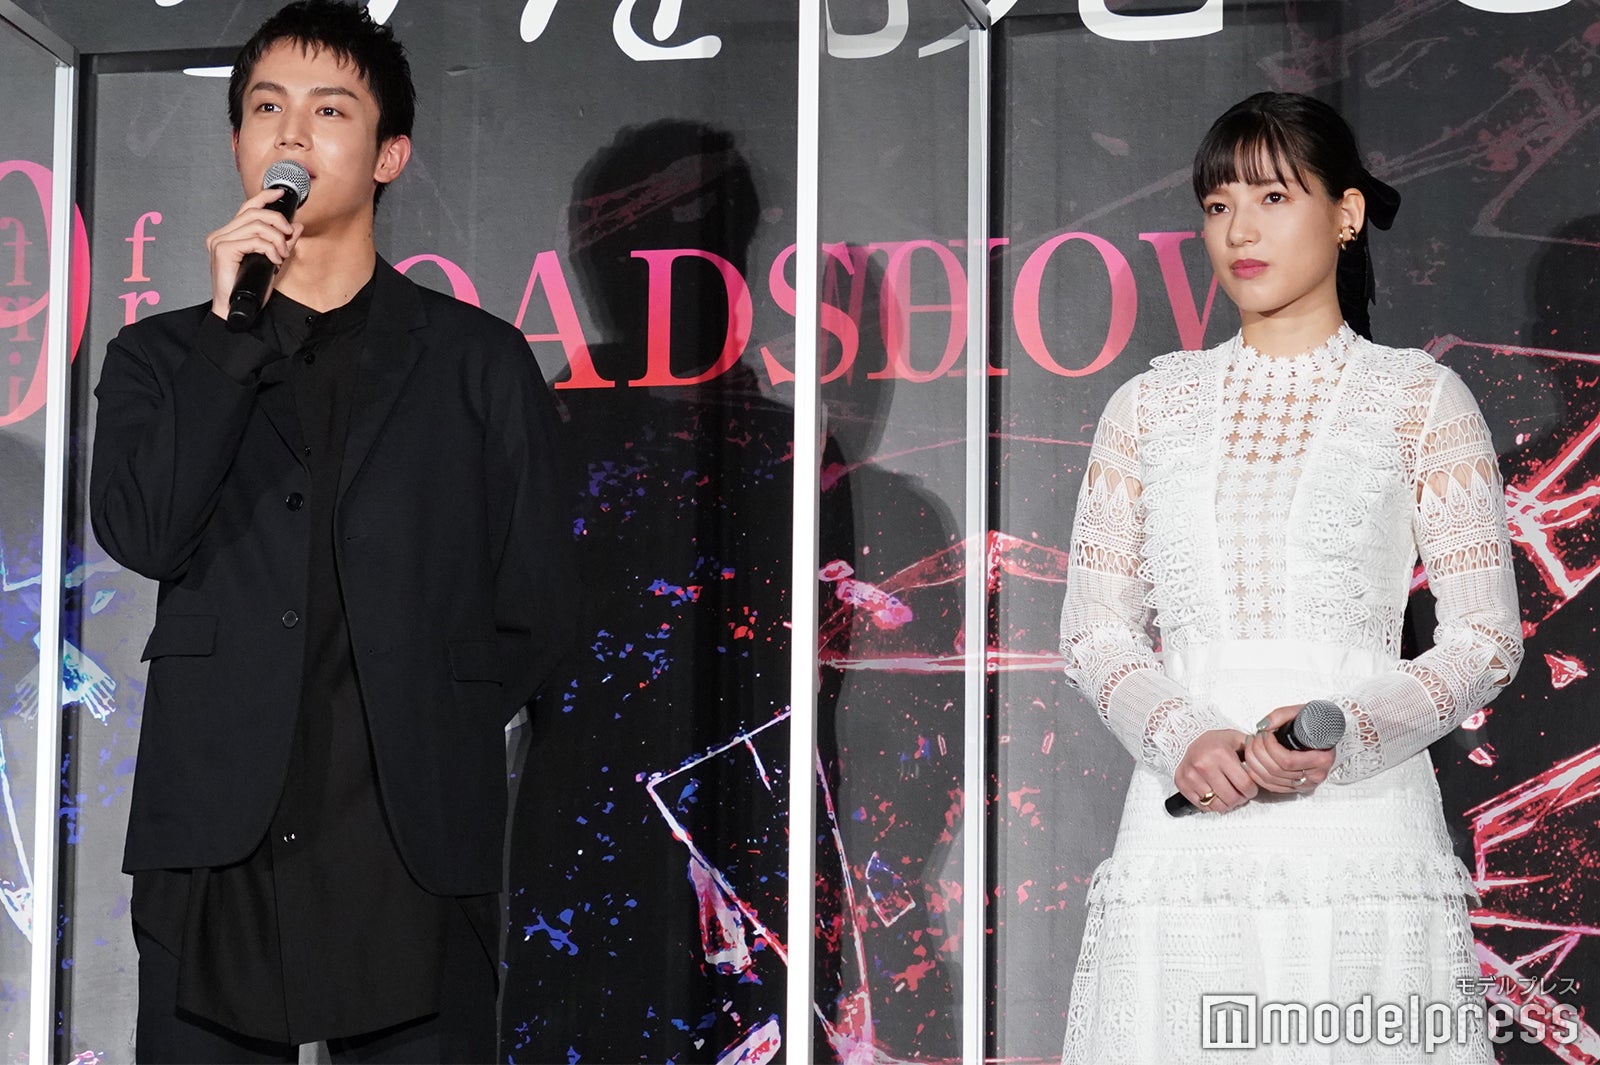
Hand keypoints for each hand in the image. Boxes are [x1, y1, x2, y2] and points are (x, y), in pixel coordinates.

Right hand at [205, 187, 302, 319]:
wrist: (238, 309)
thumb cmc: (250, 288)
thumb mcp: (272, 261)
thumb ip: (282, 243)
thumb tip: (297, 226)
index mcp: (229, 234)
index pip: (247, 207)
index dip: (264, 196)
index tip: (280, 193)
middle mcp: (221, 235)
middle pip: (254, 212)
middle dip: (278, 221)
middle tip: (288, 236)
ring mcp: (219, 241)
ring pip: (256, 225)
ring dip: (276, 239)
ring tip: (281, 255)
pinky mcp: (223, 250)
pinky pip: (254, 240)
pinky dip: (269, 248)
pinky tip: (274, 261)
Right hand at [1174, 729, 1256, 812]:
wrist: (1185, 735)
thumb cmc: (1213, 741)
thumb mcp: (1236, 739)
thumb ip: (1253, 750)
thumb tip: (1269, 759)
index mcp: (1221, 754)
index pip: (1244, 785)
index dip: (1251, 791)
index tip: (1250, 789)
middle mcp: (1204, 765)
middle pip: (1231, 798)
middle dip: (1240, 799)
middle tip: (1240, 794)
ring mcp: (1191, 775)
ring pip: (1216, 805)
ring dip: (1226, 804)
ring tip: (1228, 795)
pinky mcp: (1181, 783)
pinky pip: (1201, 805)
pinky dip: (1210, 804)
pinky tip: (1214, 795)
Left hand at [1244, 703, 1336, 793]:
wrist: (1326, 731)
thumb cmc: (1317, 723)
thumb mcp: (1301, 712)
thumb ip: (1281, 715)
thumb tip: (1264, 726)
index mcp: (1322, 759)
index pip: (1288, 761)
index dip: (1270, 747)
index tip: (1265, 733)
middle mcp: (1315, 775)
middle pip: (1276, 770)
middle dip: (1259, 751)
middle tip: (1256, 736)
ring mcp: (1305, 783)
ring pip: (1270, 779)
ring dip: (1254, 761)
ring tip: (1252, 744)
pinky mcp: (1296, 787)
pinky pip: (1271, 786)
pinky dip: (1256, 774)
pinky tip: (1253, 760)